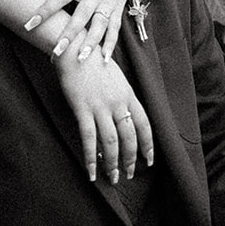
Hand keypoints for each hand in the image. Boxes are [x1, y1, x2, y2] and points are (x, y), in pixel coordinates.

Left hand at [22, 0, 139, 60]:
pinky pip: (115, 28)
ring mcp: (107, 2)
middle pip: (80, 16)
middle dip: (69, 34)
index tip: (29, 24)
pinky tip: (104, 59)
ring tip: (81, 59)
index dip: (44, 11)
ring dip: (91, 43)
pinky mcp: (118, 9)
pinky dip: (111, 44)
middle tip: (57, 51)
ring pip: (100, 25)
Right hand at [52, 48, 153, 182]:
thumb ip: (121, 98)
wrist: (75, 47)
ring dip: (113, 163)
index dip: (148, 145)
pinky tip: (91, 172)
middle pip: (129, 137)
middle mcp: (118, 102)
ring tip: (113, 178)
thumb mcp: (116, 77)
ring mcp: (100, 106)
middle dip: (131, 159)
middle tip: (128, 175)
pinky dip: (91, 158)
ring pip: (111, 142)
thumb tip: (122, 119)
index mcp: (128, 94)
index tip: (149, 160)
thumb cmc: (94, 61)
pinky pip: (88, 138)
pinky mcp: (82, 108)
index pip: (144, 124)